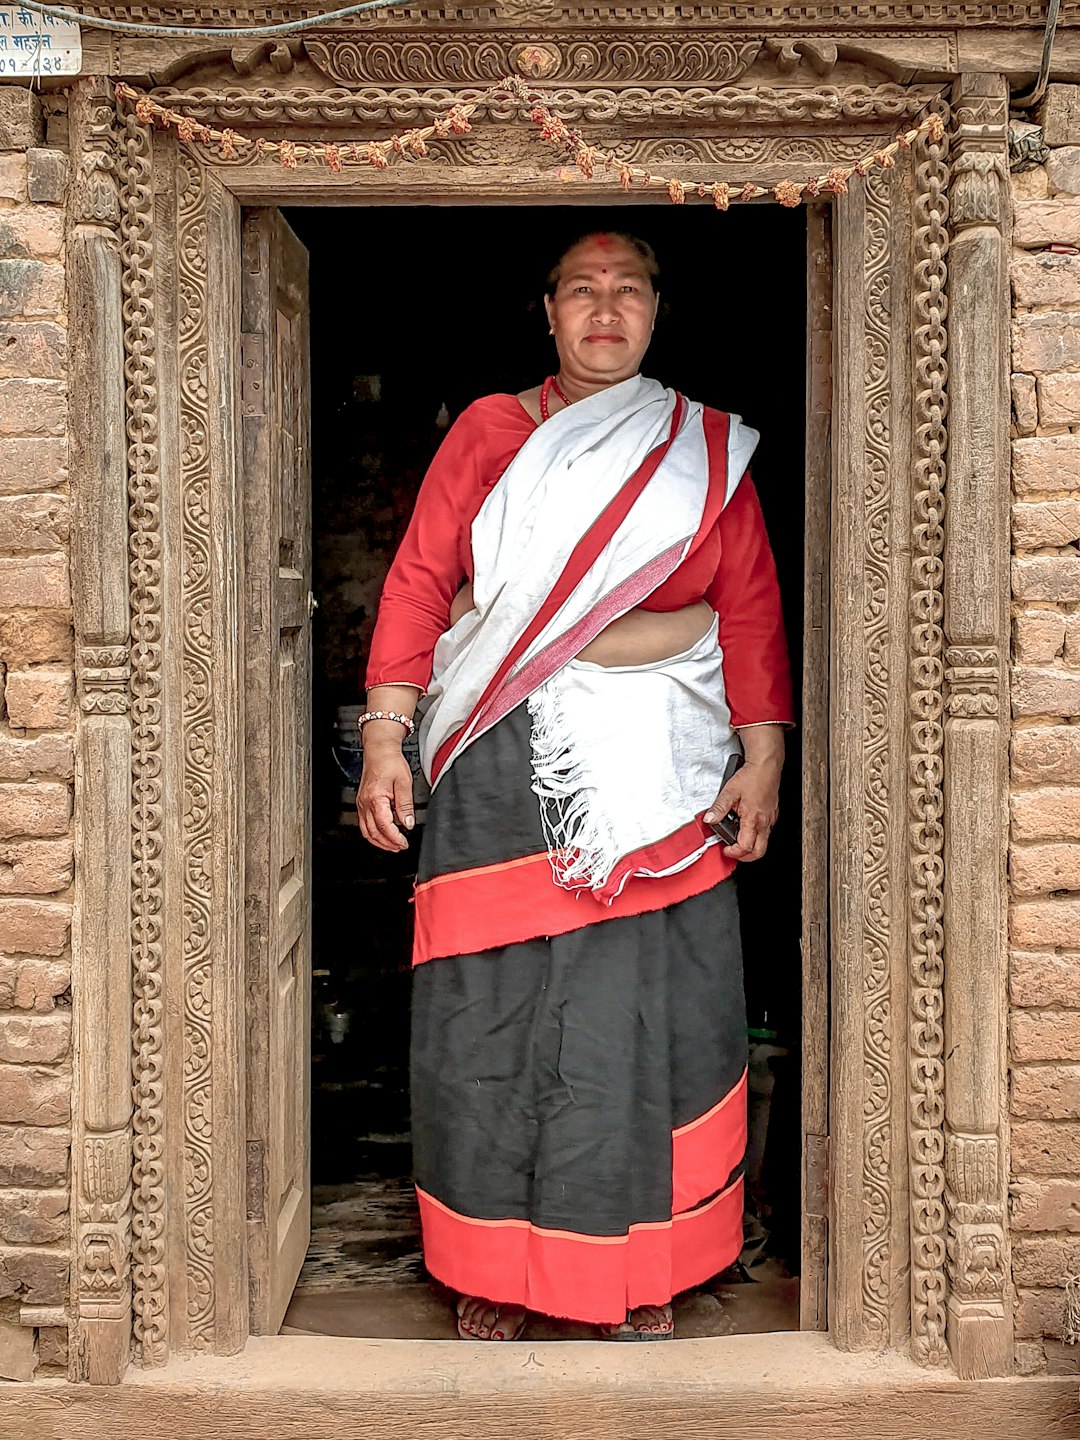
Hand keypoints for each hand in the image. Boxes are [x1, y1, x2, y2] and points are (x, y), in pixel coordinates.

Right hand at [357, 739, 414, 851]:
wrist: (379, 751)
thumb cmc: (390, 762)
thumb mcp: (404, 783)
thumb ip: (406, 805)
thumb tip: (408, 823)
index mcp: (375, 798)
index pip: (384, 826)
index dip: (395, 838)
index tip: (404, 843)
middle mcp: (365, 803)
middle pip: (373, 832)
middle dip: (387, 843)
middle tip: (400, 847)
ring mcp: (361, 804)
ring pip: (366, 831)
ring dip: (379, 841)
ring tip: (392, 845)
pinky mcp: (362, 803)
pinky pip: (364, 824)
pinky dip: (373, 833)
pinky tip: (382, 835)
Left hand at [704, 725, 783, 861]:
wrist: (766, 765)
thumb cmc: (752, 776)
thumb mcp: (729, 791)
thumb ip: (718, 808)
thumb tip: (709, 819)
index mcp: (753, 819)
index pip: (745, 847)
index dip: (734, 852)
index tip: (726, 849)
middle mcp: (765, 822)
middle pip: (759, 852)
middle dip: (745, 857)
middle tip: (733, 851)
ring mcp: (770, 818)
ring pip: (764, 842)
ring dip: (751, 845)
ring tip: (738, 839)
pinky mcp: (773, 814)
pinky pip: (766, 830)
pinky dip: (756, 834)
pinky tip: (746, 825)